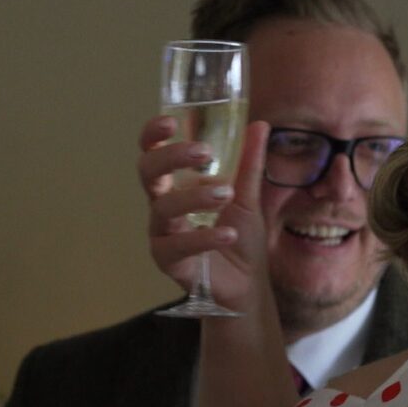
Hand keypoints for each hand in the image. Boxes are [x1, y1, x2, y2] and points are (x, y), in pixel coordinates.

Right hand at [138, 113, 267, 310]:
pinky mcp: (169, 262)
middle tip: (204, 152)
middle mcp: (163, 206)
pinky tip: (227, 233)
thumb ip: (249, 163)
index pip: (153, 153)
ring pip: (163, 208)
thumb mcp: (247, 197)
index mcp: (176, 186)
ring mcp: (162, 234)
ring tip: (226, 194)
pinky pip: (178, 246)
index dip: (153, 135)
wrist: (248, 284)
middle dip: (171, 157)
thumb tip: (259, 124)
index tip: (170, 122)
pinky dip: (203, 238)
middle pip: (148, 173)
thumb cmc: (239, 238)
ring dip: (194, 197)